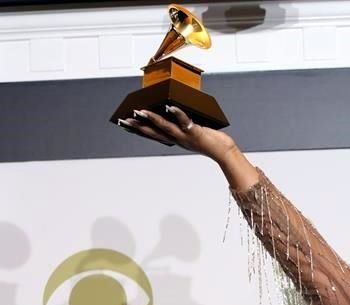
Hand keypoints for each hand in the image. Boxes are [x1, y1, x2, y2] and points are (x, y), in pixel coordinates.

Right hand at [117, 106, 236, 162]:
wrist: (223, 152)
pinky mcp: (196, 132)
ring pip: (166, 128)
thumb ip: (180, 124)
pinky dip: (178, 114)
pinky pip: (185, 122)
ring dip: (153, 120)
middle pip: (155, 133)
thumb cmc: (209, 141)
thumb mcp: (189, 132)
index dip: (139, 130)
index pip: (153, 135)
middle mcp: (178, 140)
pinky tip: (172, 107)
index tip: (125, 124)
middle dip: (139, 126)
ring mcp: (186, 137)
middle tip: (125, 119)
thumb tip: (169, 109)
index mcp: (175, 140)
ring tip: (142, 111)